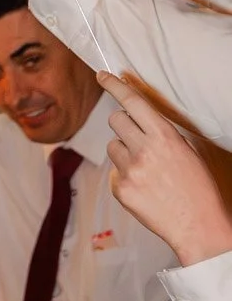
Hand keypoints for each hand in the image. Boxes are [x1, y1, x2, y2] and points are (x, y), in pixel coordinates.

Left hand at [102, 78, 231, 265]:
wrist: (197, 224)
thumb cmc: (198, 187)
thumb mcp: (188, 151)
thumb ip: (161, 134)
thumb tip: (139, 121)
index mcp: (164, 136)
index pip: (132, 102)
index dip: (115, 86)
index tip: (102, 76)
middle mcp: (143, 149)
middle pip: (115, 120)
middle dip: (123, 124)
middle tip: (137, 136)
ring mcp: (129, 170)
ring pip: (112, 147)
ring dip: (124, 152)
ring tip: (147, 169)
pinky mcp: (121, 189)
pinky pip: (114, 173)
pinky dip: (125, 176)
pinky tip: (144, 188)